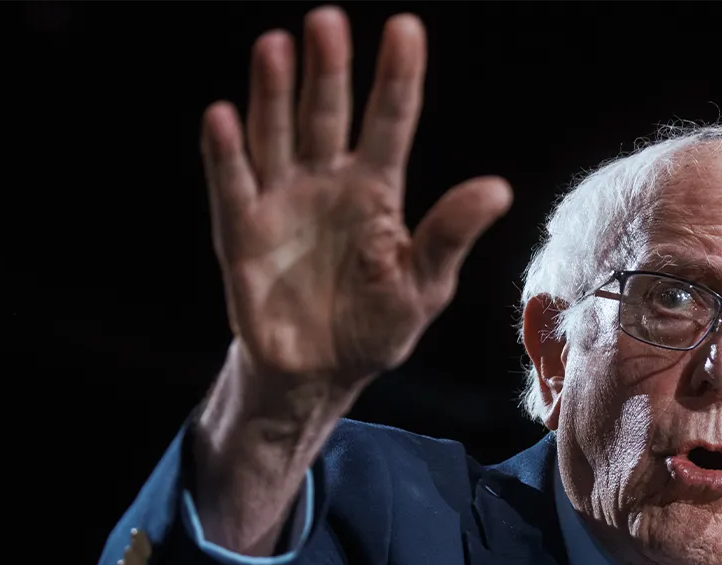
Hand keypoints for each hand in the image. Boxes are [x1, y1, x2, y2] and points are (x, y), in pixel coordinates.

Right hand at [199, 6, 511, 391]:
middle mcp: (327, 182)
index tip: (405, 28)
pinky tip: (223, 117)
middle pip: (327, 114)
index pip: (390, 120)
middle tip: (328, 21)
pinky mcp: (242, 233)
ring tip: (276, 46)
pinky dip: (226, 154)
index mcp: (377, 190)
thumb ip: (450, 235)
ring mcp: (282, 202)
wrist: (321, 373)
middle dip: (328, 70)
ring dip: (273, 93)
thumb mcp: (424, 285)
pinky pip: (233, 187)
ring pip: (276, 135)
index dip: (397, 76)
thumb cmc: (377, 325)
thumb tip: (497, 189)